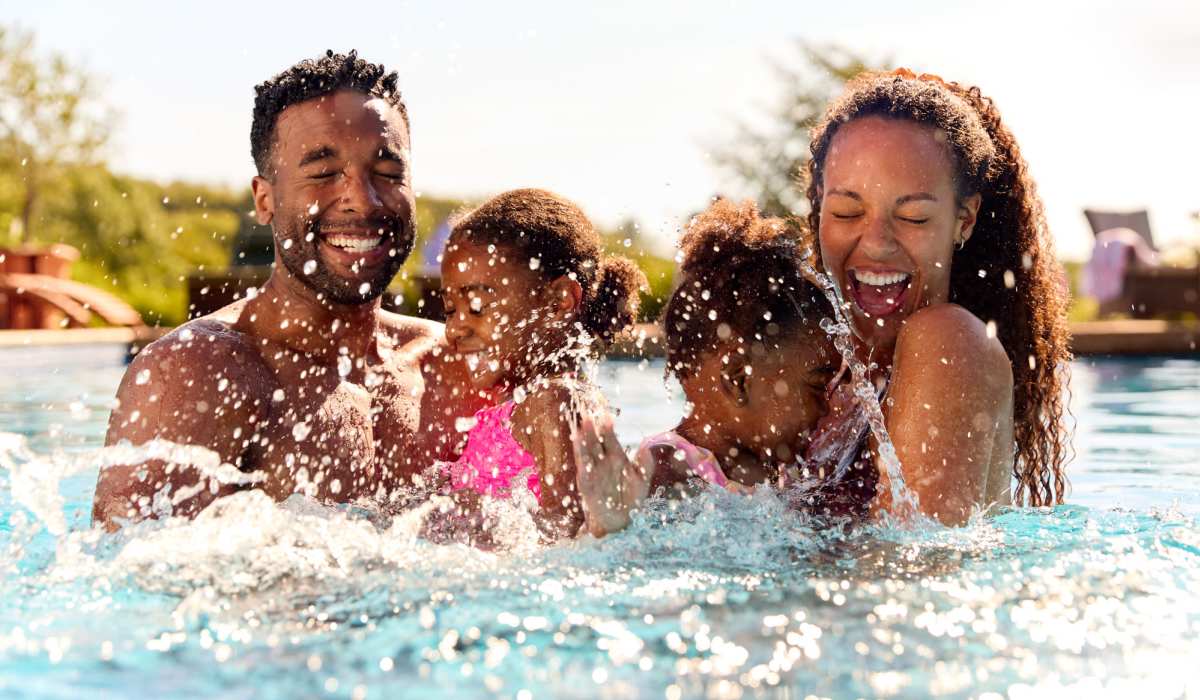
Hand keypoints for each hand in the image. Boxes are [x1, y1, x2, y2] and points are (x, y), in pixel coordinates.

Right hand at [570, 412, 649, 537]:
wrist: (621, 520)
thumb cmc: (632, 498)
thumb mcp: (641, 481)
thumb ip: (644, 465)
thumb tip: (646, 447)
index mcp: (616, 457)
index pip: (610, 439)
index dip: (608, 428)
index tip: (607, 416)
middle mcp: (603, 461)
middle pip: (596, 441)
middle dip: (593, 429)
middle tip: (590, 415)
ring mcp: (593, 471)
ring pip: (587, 452)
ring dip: (584, 440)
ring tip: (582, 426)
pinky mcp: (587, 483)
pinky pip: (583, 469)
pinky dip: (580, 458)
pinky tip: (578, 449)